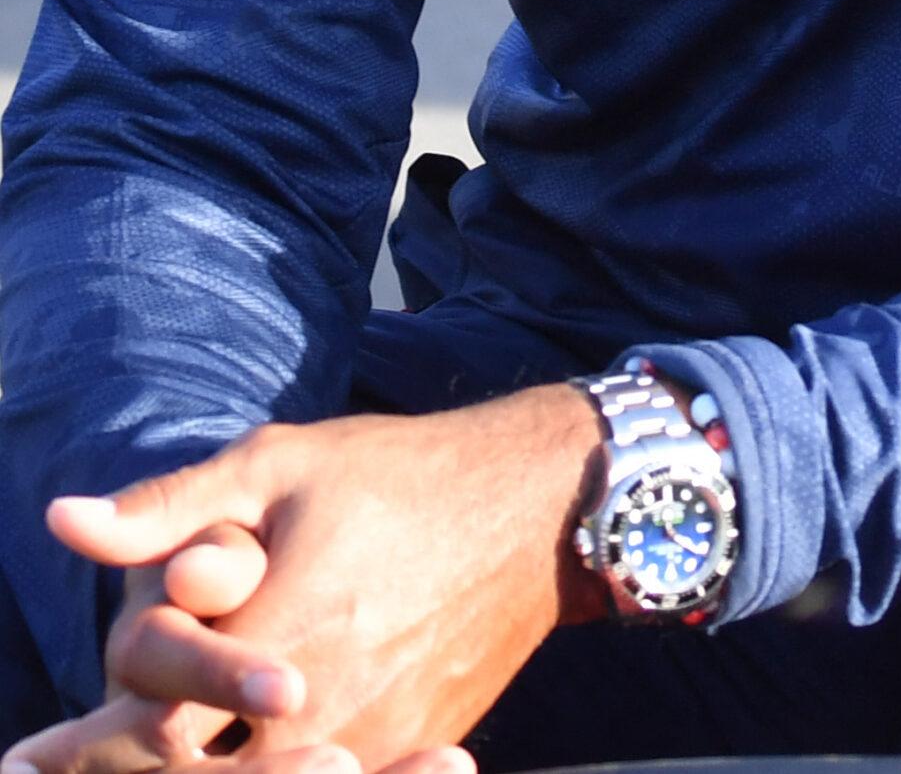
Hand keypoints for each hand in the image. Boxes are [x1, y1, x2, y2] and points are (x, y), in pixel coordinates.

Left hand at [6, 390, 604, 773]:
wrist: (543, 506)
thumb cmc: (405, 474)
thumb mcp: (286, 463)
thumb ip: (172, 504)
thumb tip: (64, 520)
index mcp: (279, 635)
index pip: (147, 729)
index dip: (79, 750)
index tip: (27, 755)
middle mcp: (320, 705)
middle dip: (129, 772)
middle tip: (62, 766)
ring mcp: (372, 738)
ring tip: (167, 760)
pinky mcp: (411, 750)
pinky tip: (250, 760)